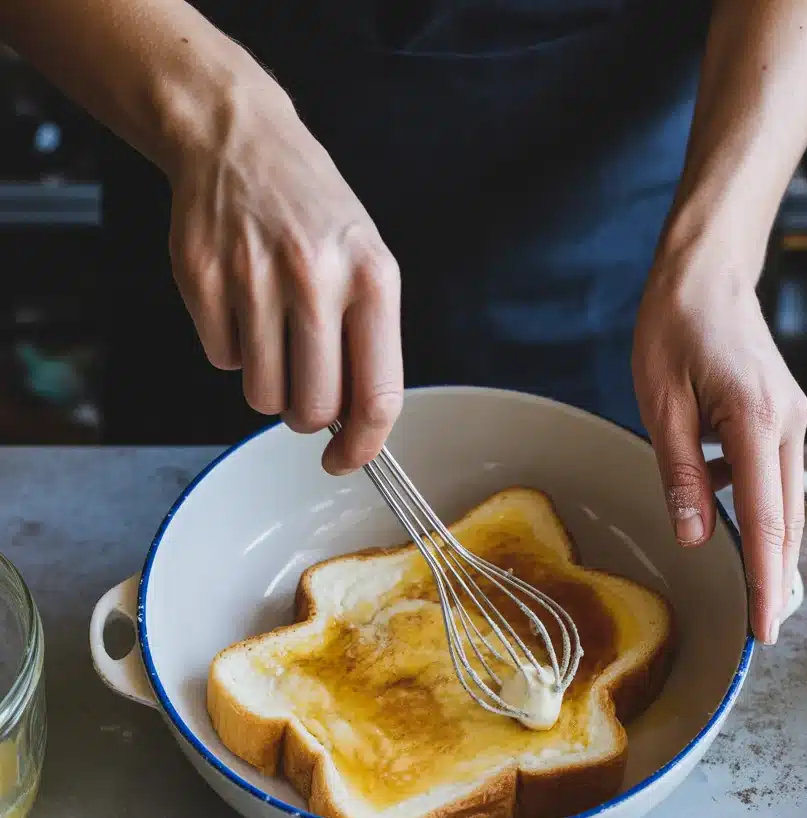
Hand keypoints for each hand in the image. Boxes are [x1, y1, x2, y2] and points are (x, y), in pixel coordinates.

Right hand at [166, 73, 402, 472]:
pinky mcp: (203, 279)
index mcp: (371, 280)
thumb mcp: (367, 262)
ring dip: (267, 384)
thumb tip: (354, 425)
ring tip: (273, 335)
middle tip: (304, 390)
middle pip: (312, 408)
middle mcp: (316, 278)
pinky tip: (241, 304)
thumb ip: (368, 342)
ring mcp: (254, 278)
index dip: (363, 446)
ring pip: (261, 395)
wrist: (241, 141)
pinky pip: (220, 360)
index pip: (377, 395)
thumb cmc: (314, 212)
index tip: (346, 460)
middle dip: (307, 416)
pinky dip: (230, 349)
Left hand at [632, 249, 806, 644]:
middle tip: (763, 626)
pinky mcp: (781, 414)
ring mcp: (790, 417)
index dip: (765, 581)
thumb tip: (694, 537)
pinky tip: (716, 504)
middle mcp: (786, 423)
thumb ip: (679, 474)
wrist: (706, 274)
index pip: (767, 521)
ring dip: (767, 544)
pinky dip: (752, 503)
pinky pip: (770, 473)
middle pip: (788, 520)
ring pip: (784, 500)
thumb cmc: (674, 329)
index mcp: (754, 421)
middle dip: (776, 577)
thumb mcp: (660, 404)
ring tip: (746, 586)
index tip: (766, 626)